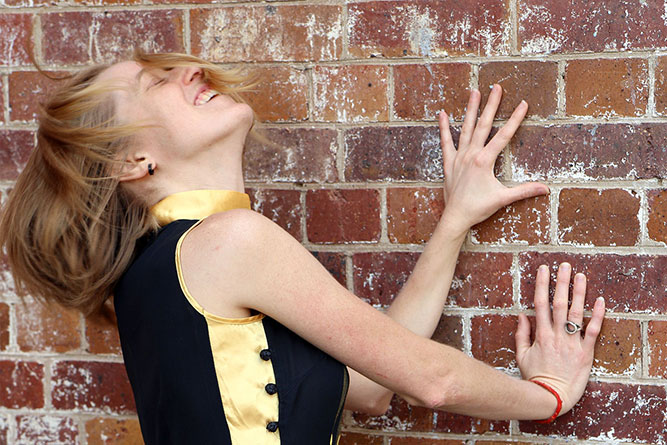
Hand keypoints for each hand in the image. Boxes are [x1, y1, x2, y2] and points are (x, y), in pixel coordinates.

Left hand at [438, 85, 548, 234]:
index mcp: (484, 161)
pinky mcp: (449, 162)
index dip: (515, 119)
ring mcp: (458, 157)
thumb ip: (525, 191)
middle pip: (483, 125)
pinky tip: (442, 114)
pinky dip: (443, 128)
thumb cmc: (479, 208)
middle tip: (497, 87)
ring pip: (465, 128)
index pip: (503, 135)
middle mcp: (470, 154)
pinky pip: (445, 142)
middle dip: (492, 105)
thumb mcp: (503, 199)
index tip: (523, 103)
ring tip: (474, 92)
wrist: (456, 217)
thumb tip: (547, 189)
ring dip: (471, 110)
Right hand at [516, 263, 605, 414]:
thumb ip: (521, 334)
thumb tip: (521, 315)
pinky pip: (593, 331)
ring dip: (579, 293)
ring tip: (581, 276)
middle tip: (564, 266)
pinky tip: (600, 301)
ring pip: (576, 313)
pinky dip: (598, 315)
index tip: (543, 270)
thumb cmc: (534, 377)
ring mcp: (572, 344)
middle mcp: (556, 336)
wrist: (551, 397)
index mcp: (540, 335)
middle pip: (559, 304)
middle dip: (561, 283)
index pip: (540, 304)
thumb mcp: (521, 355)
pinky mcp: (586, 353)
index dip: (542, 284)